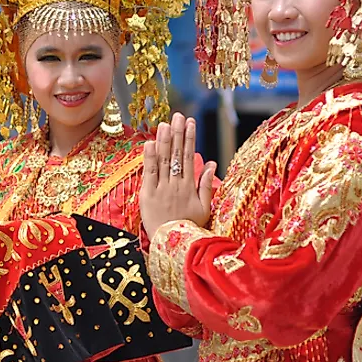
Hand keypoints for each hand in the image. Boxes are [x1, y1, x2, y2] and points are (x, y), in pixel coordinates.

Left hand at [140, 113, 216, 238]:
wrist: (173, 246)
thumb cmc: (190, 228)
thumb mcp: (204, 208)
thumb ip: (207, 185)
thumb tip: (213, 163)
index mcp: (189, 186)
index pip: (188, 157)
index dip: (189, 138)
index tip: (190, 122)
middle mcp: (176, 184)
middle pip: (175, 154)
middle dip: (177, 134)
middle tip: (177, 116)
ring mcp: (161, 189)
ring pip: (163, 161)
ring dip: (163, 141)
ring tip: (164, 124)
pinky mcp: (148, 195)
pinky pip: (149, 173)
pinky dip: (149, 158)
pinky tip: (149, 143)